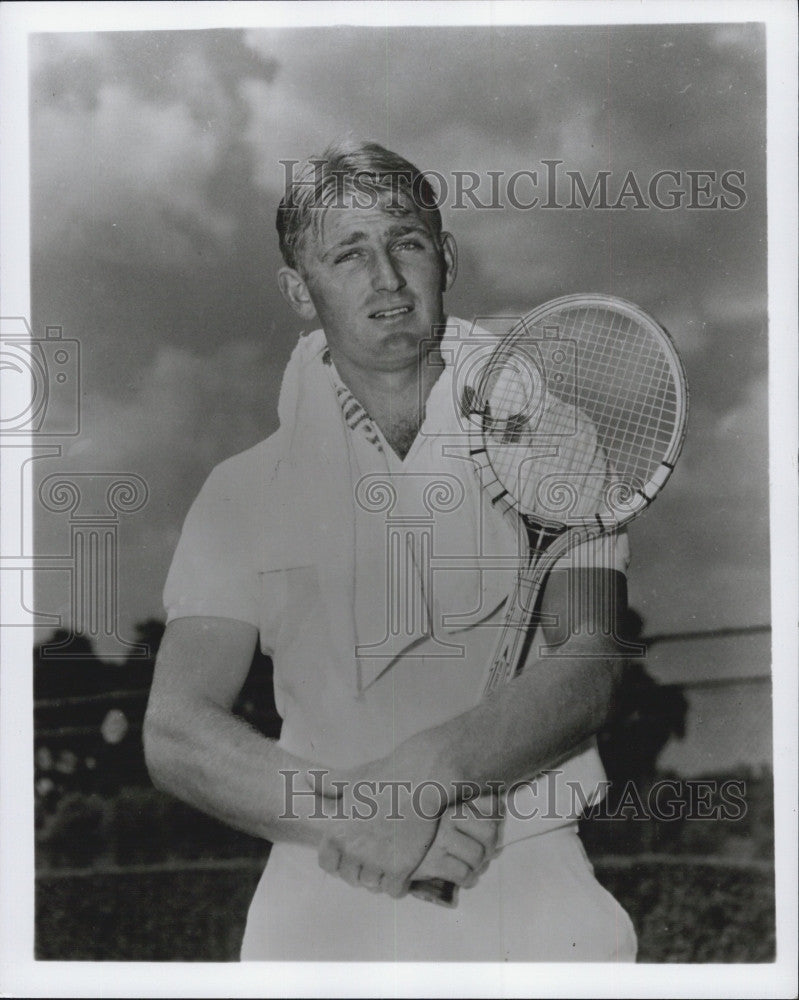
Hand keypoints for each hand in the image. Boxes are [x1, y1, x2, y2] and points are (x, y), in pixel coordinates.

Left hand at [315, 776, 439, 897]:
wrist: (419, 780)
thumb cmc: (386, 776)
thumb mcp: (352, 778)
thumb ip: (327, 783)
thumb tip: (306, 778)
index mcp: (337, 832)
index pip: (327, 865)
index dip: (339, 861)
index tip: (350, 856)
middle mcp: (352, 851)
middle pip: (350, 877)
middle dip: (360, 869)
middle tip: (374, 858)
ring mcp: (376, 863)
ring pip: (372, 886)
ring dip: (379, 878)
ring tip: (389, 863)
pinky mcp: (400, 869)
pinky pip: (393, 891)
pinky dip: (397, 885)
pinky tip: (403, 871)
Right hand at [411, 793, 502, 889]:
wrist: (389, 847)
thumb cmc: (422, 829)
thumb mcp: (444, 809)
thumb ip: (473, 805)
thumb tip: (498, 813)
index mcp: (452, 798)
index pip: (493, 805)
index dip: (496, 821)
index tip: (488, 830)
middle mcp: (446, 815)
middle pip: (490, 832)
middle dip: (489, 848)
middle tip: (481, 853)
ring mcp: (439, 838)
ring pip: (478, 856)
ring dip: (477, 866)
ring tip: (469, 865)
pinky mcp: (432, 861)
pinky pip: (464, 873)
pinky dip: (467, 879)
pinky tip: (462, 877)